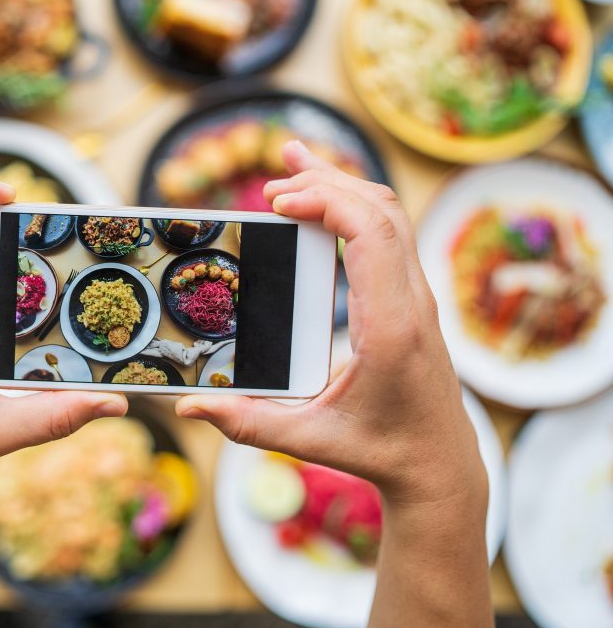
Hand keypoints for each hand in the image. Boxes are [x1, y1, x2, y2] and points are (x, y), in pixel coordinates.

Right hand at [175, 141, 485, 506]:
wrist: (440, 462)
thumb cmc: (382, 451)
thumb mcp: (310, 441)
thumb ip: (247, 422)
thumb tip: (188, 404)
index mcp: (391, 326)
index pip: (370, 235)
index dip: (326, 201)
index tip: (277, 202)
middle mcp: (411, 301)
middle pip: (379, 209)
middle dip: (324, 183)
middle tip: (269, 187)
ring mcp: (416, 295)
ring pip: (388, 213)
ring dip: (341, 184)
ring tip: (293, 165)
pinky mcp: (410, 297)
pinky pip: (388, 232)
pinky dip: (354, 204)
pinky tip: (324, 197)